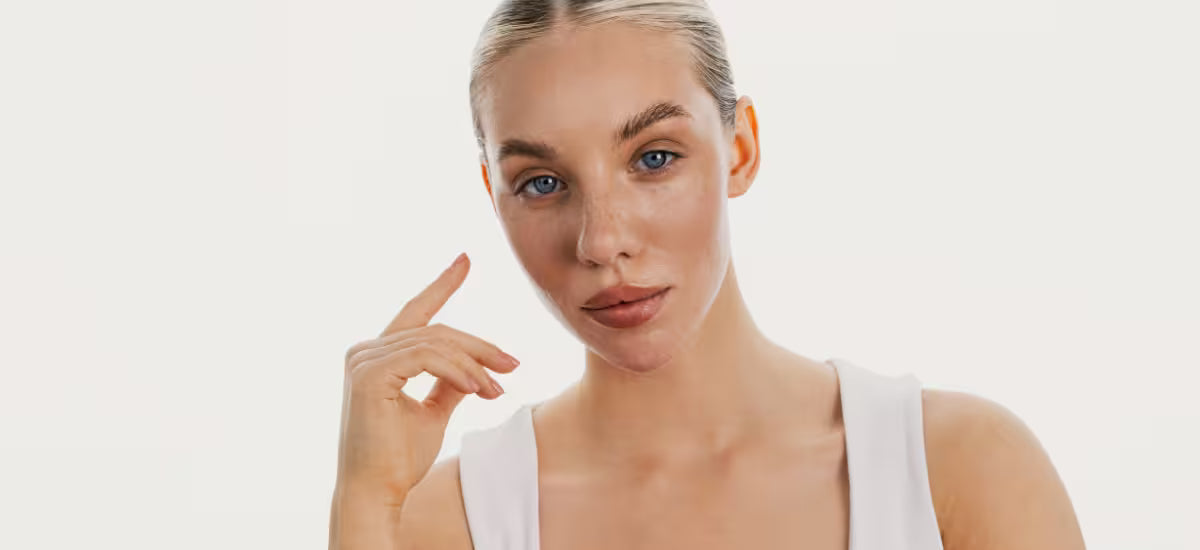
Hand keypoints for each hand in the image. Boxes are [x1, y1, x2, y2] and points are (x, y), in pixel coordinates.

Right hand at [333, 252, 520, 500]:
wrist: (377, 491)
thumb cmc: (399, 458)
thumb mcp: (433, 413)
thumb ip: (449, 384)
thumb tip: (474, 370)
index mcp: (377, 356)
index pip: (417, 313)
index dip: (442, 284)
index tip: (465, 259)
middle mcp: (365, 351)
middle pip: (438, 331)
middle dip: (481, 347)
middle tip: (513, 365)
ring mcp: (364, 360)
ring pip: (437, 343)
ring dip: (475, 365)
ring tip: (498, 389)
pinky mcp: (369, 373)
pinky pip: (427, 357)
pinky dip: (458, 370)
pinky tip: (477, 388)